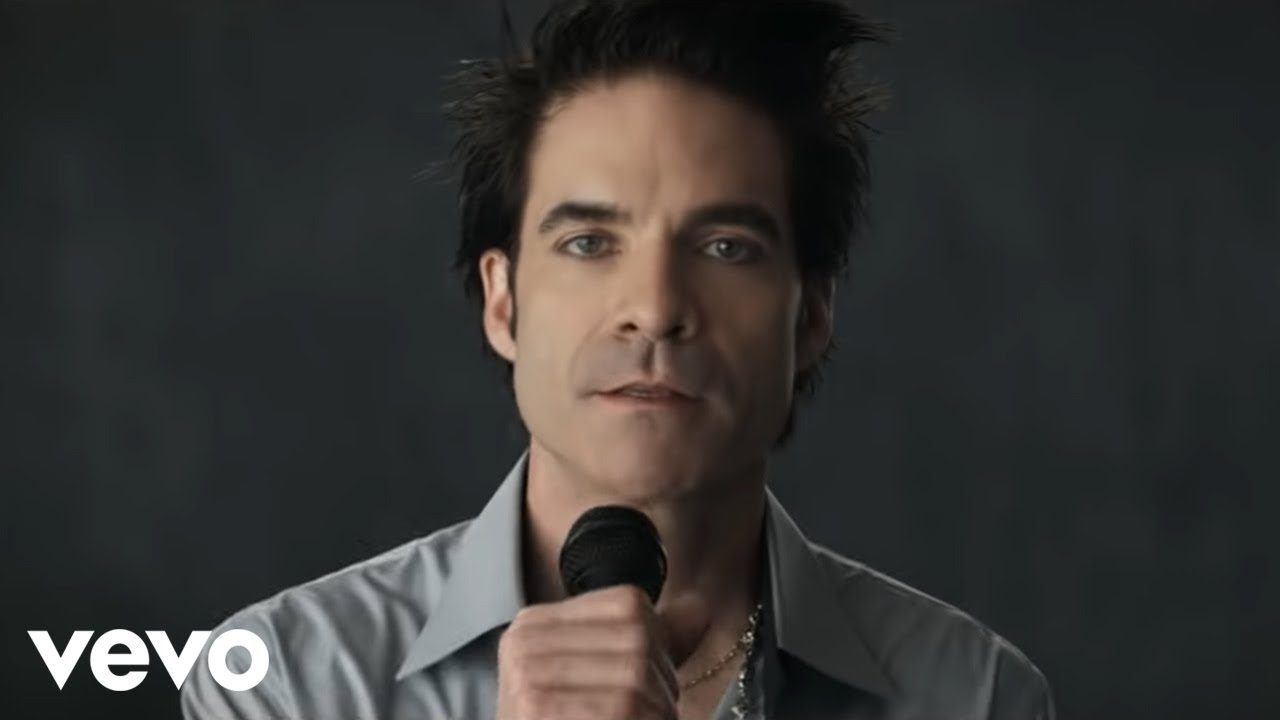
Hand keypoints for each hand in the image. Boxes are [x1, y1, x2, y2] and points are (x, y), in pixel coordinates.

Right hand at [496, 585, 678, 719]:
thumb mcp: (602, 680)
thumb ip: (649, 643)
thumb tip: (699, 608)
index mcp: (539, 622)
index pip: (629, 605)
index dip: (658, 647)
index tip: (645, 685)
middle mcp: (527, 639)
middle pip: (636, 641)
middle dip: (659, 687)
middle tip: (645, 715)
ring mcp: (528, 673)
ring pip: (635, 680)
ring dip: (654, 714)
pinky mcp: (538, 706)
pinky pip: (621, 709)